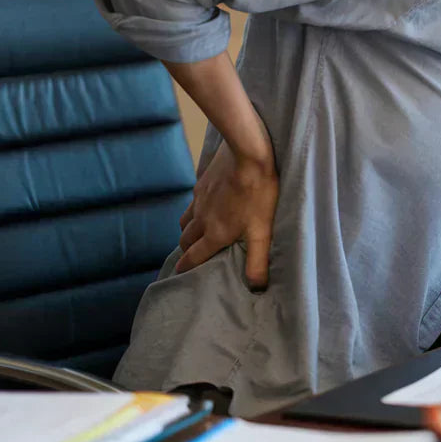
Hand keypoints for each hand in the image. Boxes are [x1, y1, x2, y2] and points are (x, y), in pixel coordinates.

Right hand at [176, 140, 278, 289]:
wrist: (248, 154)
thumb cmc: (258, 194)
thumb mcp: (262, 230)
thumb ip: (257, 260)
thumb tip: (256, 287)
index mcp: (214, 233)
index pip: (193, 256)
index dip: (185, 267)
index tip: (178, 274)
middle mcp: (202, 219)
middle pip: (186, 239)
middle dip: (186, 249)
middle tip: (190, 254)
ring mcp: (200, 199)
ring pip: (186, 219)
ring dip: (188, 229)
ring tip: (196, 232)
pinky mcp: (203, 182)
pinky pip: (194, 200)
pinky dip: (195, 207)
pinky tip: (207, 203)